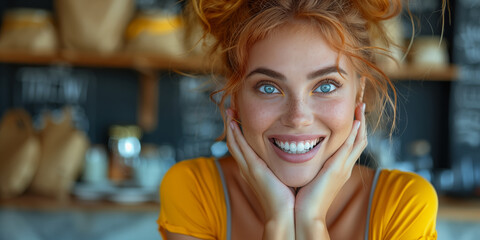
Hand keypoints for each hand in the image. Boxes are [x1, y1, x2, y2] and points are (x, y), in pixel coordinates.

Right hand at [226, 109, 294, 219]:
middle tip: (230, 109)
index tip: (240, 117)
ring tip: (229, 110)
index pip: (243, 147)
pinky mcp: (252, 168)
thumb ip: (285, 167)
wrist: (287, 215)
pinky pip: (239, 147)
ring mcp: (248, 168)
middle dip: (231, 126)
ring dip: (230, 126)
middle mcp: (247, 168)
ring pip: (233, 142)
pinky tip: (233, 122)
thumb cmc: (290, 199)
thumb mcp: (285, 178)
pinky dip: (234, 133)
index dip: (239, 132)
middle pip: (234, 142)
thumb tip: (297, 155)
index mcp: (255, 170)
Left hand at [295, 103, 366, 226]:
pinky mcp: (337, 170)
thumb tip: (299, 154)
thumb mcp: (309, 177)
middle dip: (361, 122)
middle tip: (361, 104)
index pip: (351, 145)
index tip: (353, 113)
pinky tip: (355, 121)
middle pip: (359, 140)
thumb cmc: (303, 199)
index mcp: (338, 169)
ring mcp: (343, 168)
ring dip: (360, 123)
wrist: (304, 214)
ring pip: (358, 141)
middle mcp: (344, 167)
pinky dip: (353, 134)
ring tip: (361, 106)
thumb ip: (309, 165)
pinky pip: (349, 148)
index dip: (354, 129)